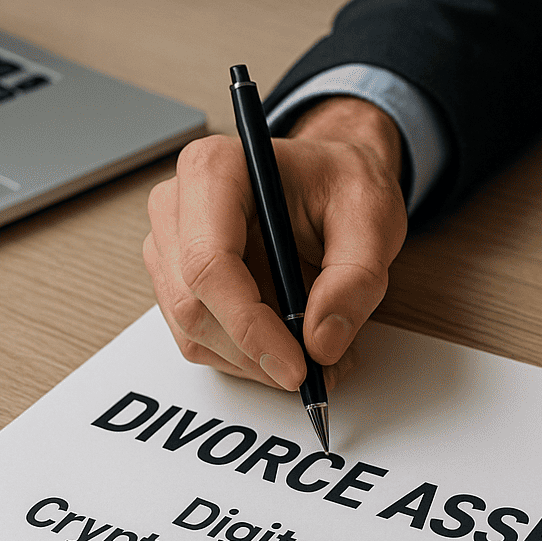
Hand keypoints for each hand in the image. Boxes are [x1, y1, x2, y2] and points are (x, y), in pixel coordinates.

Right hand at [143, 96, 406, 389]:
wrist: (330, 180)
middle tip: (320, 370)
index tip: (297, 366)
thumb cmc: (342, 184)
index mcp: (214, 170)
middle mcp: (177, 205)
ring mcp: (169, 246)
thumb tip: (323, 341)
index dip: (249, 326)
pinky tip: (290, 344)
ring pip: (193, 332)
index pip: (209, 263)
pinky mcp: (178, 281)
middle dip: (256, 352)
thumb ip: (355, 278)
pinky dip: (247, 357)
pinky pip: (200, 339)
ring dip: (255, 360)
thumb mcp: (372, 217)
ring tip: (318, 353)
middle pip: (194, 305)